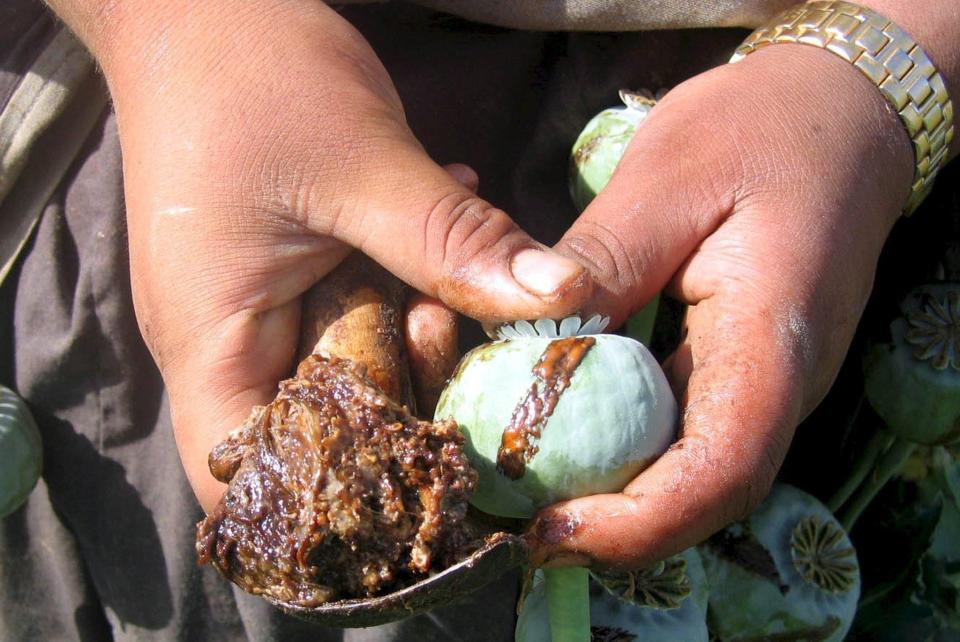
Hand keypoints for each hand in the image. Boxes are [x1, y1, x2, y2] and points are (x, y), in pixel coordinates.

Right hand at [53, 0, 592, 510]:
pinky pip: (351, 317)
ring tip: (444, 270)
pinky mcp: (283, 281)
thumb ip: (457, 244)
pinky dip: (399, 291)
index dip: (334, 510)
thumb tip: (560, 298)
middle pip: (315, 441)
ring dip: (407, 335)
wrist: (202, 9)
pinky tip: (434, 236)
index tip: (426, 478)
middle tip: (447, 326)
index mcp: (213, 341)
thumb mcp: (365, 165)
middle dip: (398, 403)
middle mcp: (225, 346)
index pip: (250, 484)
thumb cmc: (256, 78)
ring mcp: (253, 313)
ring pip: (344, 377)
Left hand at [527, 44, 916, 567]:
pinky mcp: (732, 367)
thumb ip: (605, 261)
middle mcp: (776, 383)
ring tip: (523, 486)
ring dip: (609, 491)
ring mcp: (758, 380)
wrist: (834, 115)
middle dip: (609, 525)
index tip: (552, 533)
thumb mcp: (668, 180)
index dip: (637, 523)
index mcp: (772, 341)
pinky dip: (617, 441)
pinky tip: (556, 424)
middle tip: (515, 522)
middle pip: (699, 491)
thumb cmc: (760, 131)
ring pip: (687, 469)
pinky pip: (677, 427)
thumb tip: (531, 334)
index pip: (720, 470)